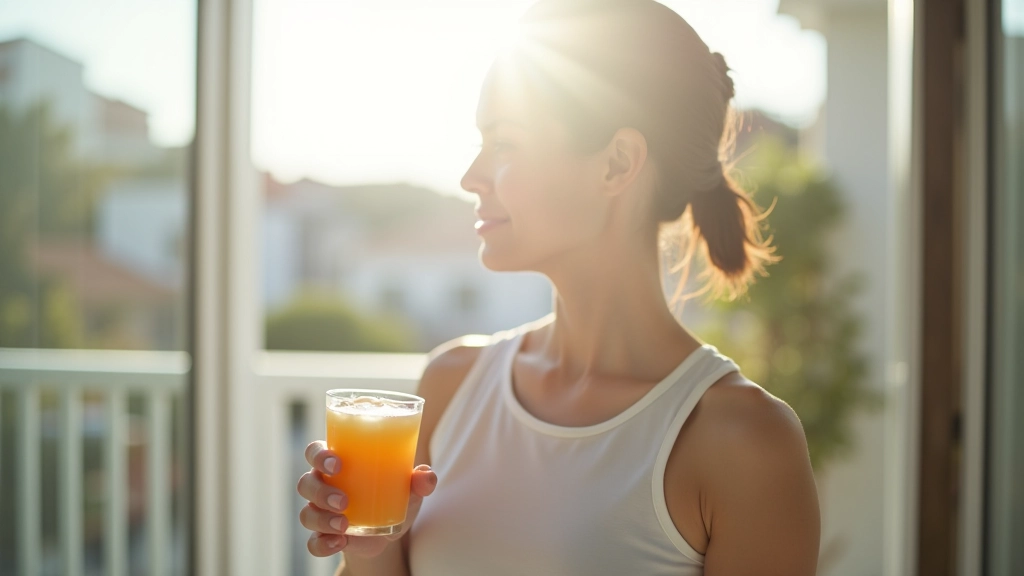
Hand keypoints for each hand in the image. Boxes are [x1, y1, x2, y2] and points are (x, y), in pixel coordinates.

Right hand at [297, 440, 436, 557]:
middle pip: (306, 483)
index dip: (319, 455)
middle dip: (321, 492)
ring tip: (344, 526)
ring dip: (322, 519)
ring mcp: (320, 512)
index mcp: (337, 464)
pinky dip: (323, 545)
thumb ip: (419, 481)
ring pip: (306, 513)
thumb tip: (427, 475)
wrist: (388, 530)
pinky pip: (312, 543)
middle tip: (343, 501)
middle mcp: (323, 485)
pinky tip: (339, 543)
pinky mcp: (324, 537)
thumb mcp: (408, 489)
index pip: (315, 452)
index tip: (337, 464)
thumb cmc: (394, 496)